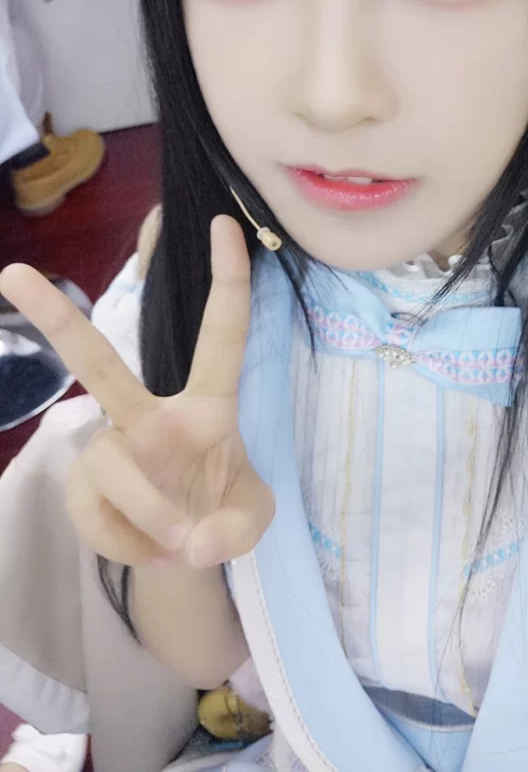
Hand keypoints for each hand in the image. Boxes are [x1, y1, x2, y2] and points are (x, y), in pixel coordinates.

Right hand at [0, 215, 274, 569]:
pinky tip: (146, 546)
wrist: (185, 553)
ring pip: (113, 466)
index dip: (228, 282)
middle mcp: (150, 415)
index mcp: (207, 405)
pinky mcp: (81, 488)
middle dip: (57, 318)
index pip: (222, 335)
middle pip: (100, 363)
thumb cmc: (223, 513)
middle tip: (12, 273)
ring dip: (149, 510)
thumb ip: (238, 529)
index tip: (224, 224)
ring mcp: (111, 449)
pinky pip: (96, 514)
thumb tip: (194, 539)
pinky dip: (127, 542)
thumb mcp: (253, 522)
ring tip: (177, 542)